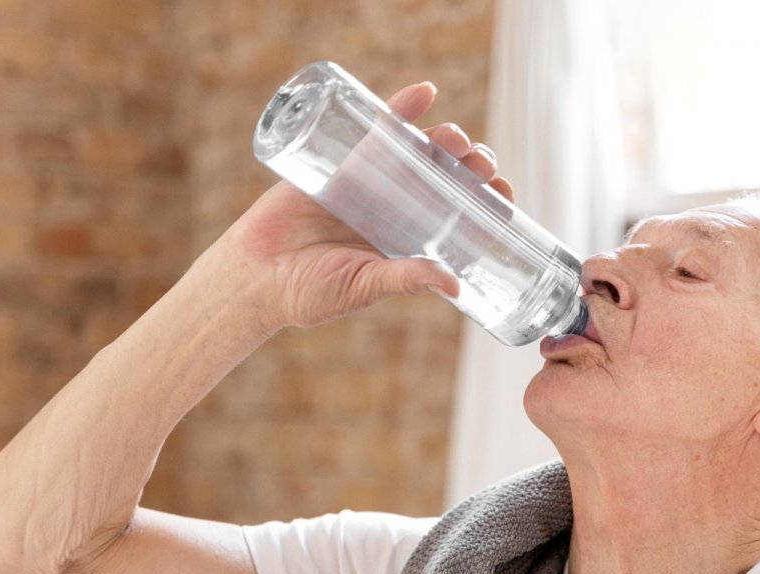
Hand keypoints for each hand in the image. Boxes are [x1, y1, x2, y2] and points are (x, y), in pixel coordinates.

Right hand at [202, 81, 514, 332]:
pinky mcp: (346, 163)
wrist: (253, 276)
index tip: (505, 196)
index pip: (461, 221)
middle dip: (472, 168)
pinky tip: (424, 92)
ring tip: (458, 139)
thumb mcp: (362, 288)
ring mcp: (374, 186)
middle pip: (448, 181)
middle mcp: (398, 213)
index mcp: (410, 245)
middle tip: (484, 164)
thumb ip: (403, 280)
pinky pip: (379, 130)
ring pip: (420, 153)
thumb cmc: (308, 294)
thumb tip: (453, 282)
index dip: (488, 205)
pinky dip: (402, 108)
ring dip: (446, 139)